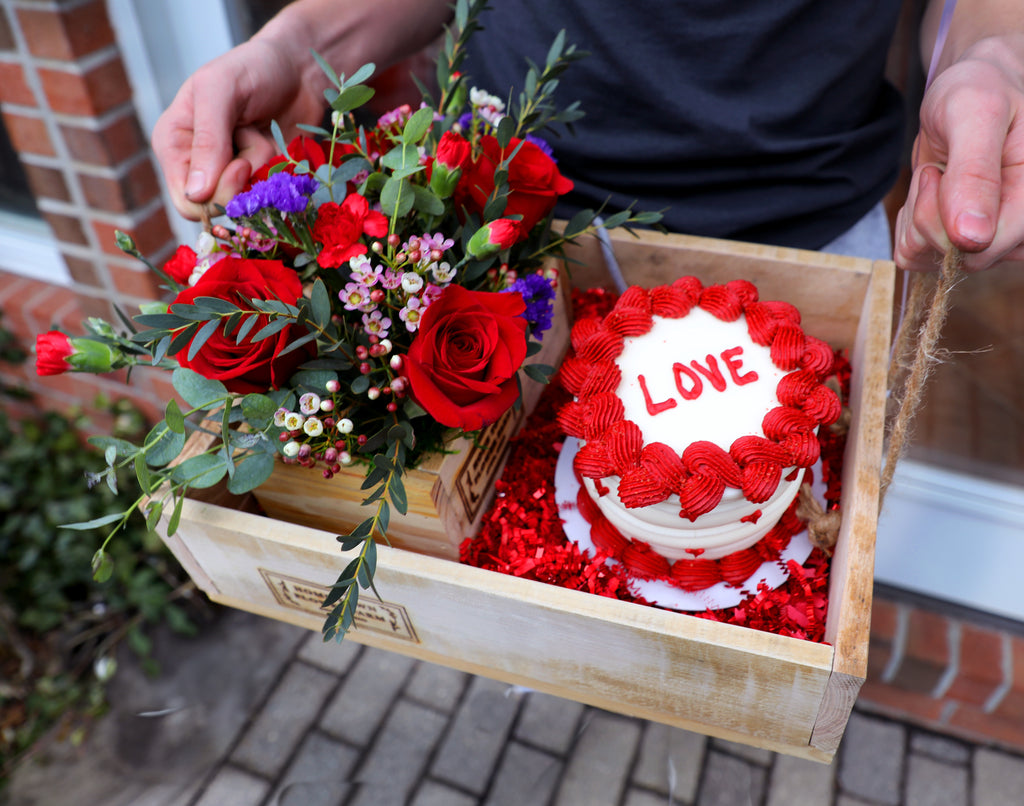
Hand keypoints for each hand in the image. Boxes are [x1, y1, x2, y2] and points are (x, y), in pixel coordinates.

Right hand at [151, 37, 326, 220]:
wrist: (298, 68)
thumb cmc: (254, 68)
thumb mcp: (221, 91)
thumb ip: (208, 140)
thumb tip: (197, 194)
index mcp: (174, 143)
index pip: (187, 200)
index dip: (217, 194)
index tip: (242, 166)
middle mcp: (197, 165)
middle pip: (219, 209)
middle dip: (244, 179)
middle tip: (256, 139)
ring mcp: (230, 174)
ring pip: (249, 202)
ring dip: (265, 170)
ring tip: (262, 133)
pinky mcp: (260, 178)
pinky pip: (272, 197)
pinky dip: (280, 173)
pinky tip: (278, 145)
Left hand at [894, 34, 1023, 271]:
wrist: (975, 89)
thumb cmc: (983, 88)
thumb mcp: (976, 113)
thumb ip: (974, 174)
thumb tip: (973, 239)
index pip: (986, 246)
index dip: (946, 214)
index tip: (942, 171)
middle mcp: (1019, 230)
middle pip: (956, 255)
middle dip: (929, 210)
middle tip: (941, 168)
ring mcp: (991, 240)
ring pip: (928, 256)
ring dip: (917, 212)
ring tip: (939, 175)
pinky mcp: (961, 242)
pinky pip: (913, 255)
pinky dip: (908, 221)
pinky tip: (930, 191)